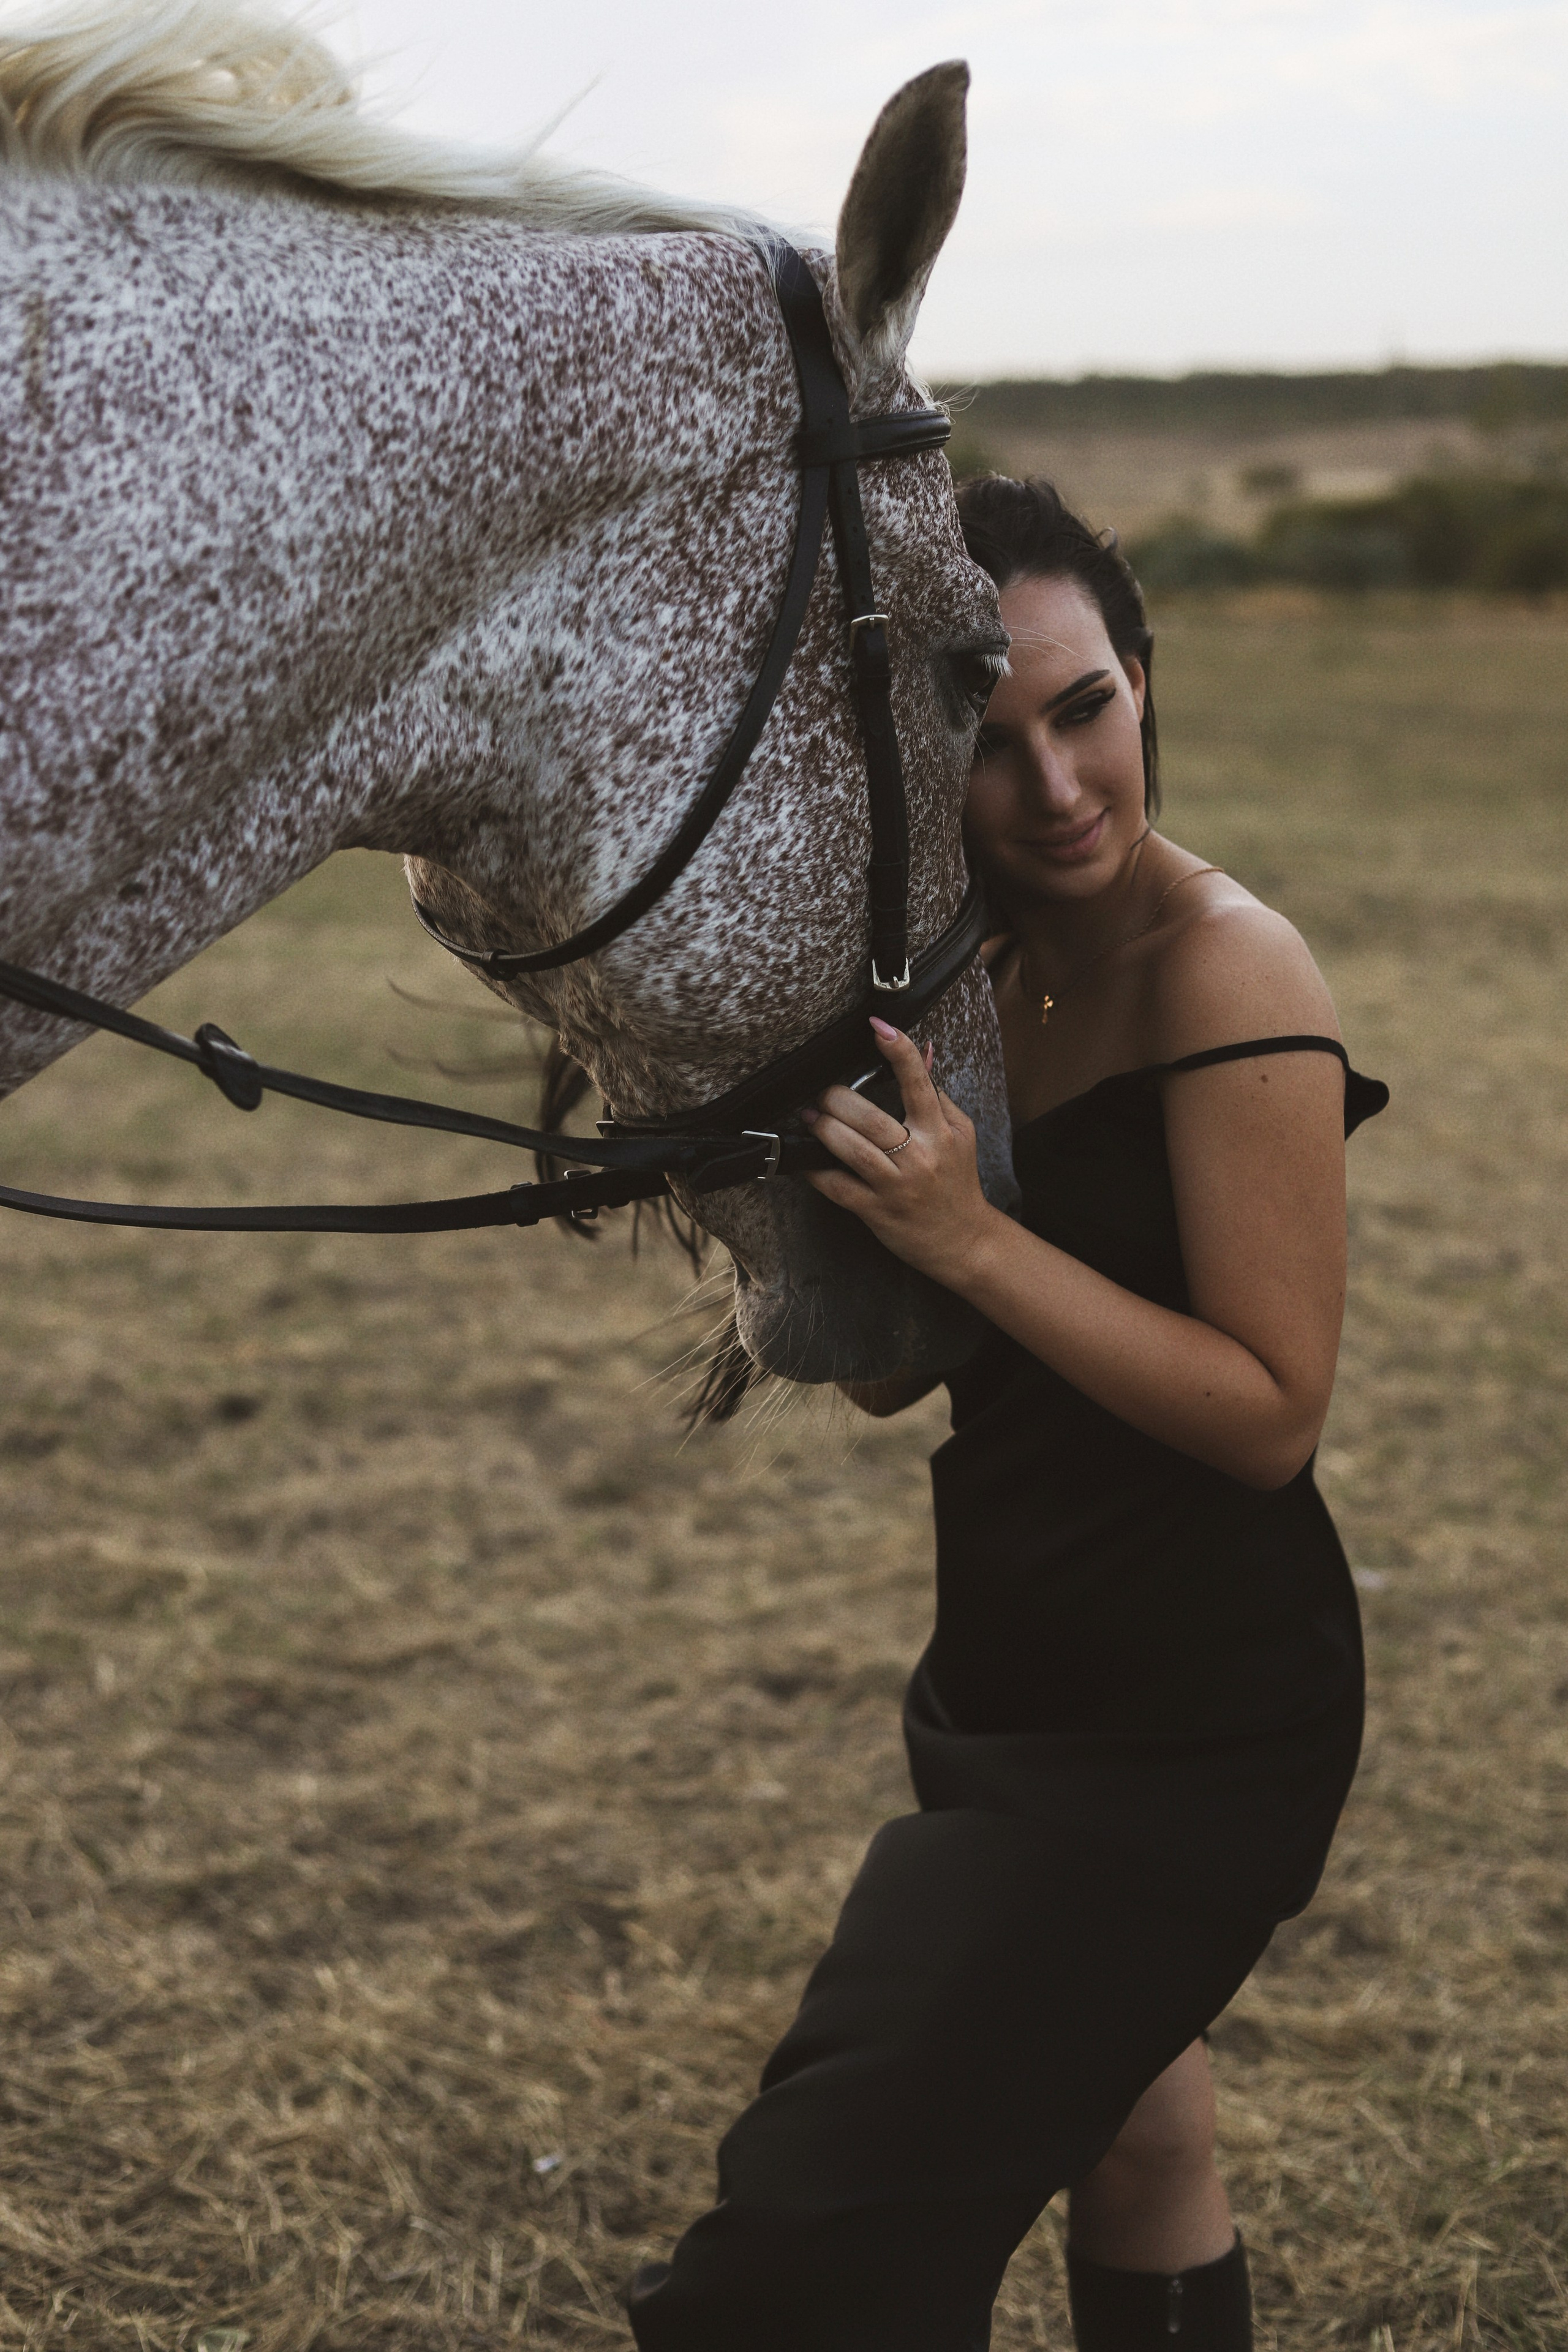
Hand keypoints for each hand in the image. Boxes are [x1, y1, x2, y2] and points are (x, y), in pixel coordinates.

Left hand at [802, 1019, 1006, 1293]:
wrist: (965, 1241)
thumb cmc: (957, 1183)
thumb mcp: (960, 1134)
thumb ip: (937, 1096)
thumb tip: (923, 1053)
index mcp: (941, 1132)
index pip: (918, 1083)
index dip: (898, 1051)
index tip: (878, 1025)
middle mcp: (919, 1156)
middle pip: (871, 1118)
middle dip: (837, 1098)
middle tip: (822, 1092)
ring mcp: (897, 1185)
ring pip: (852, 1150)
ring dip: (823, 1128)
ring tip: (808, 1116)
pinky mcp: (878, 1212)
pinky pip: (838, 1188)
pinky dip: (816, 1172)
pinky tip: (804, 1160)